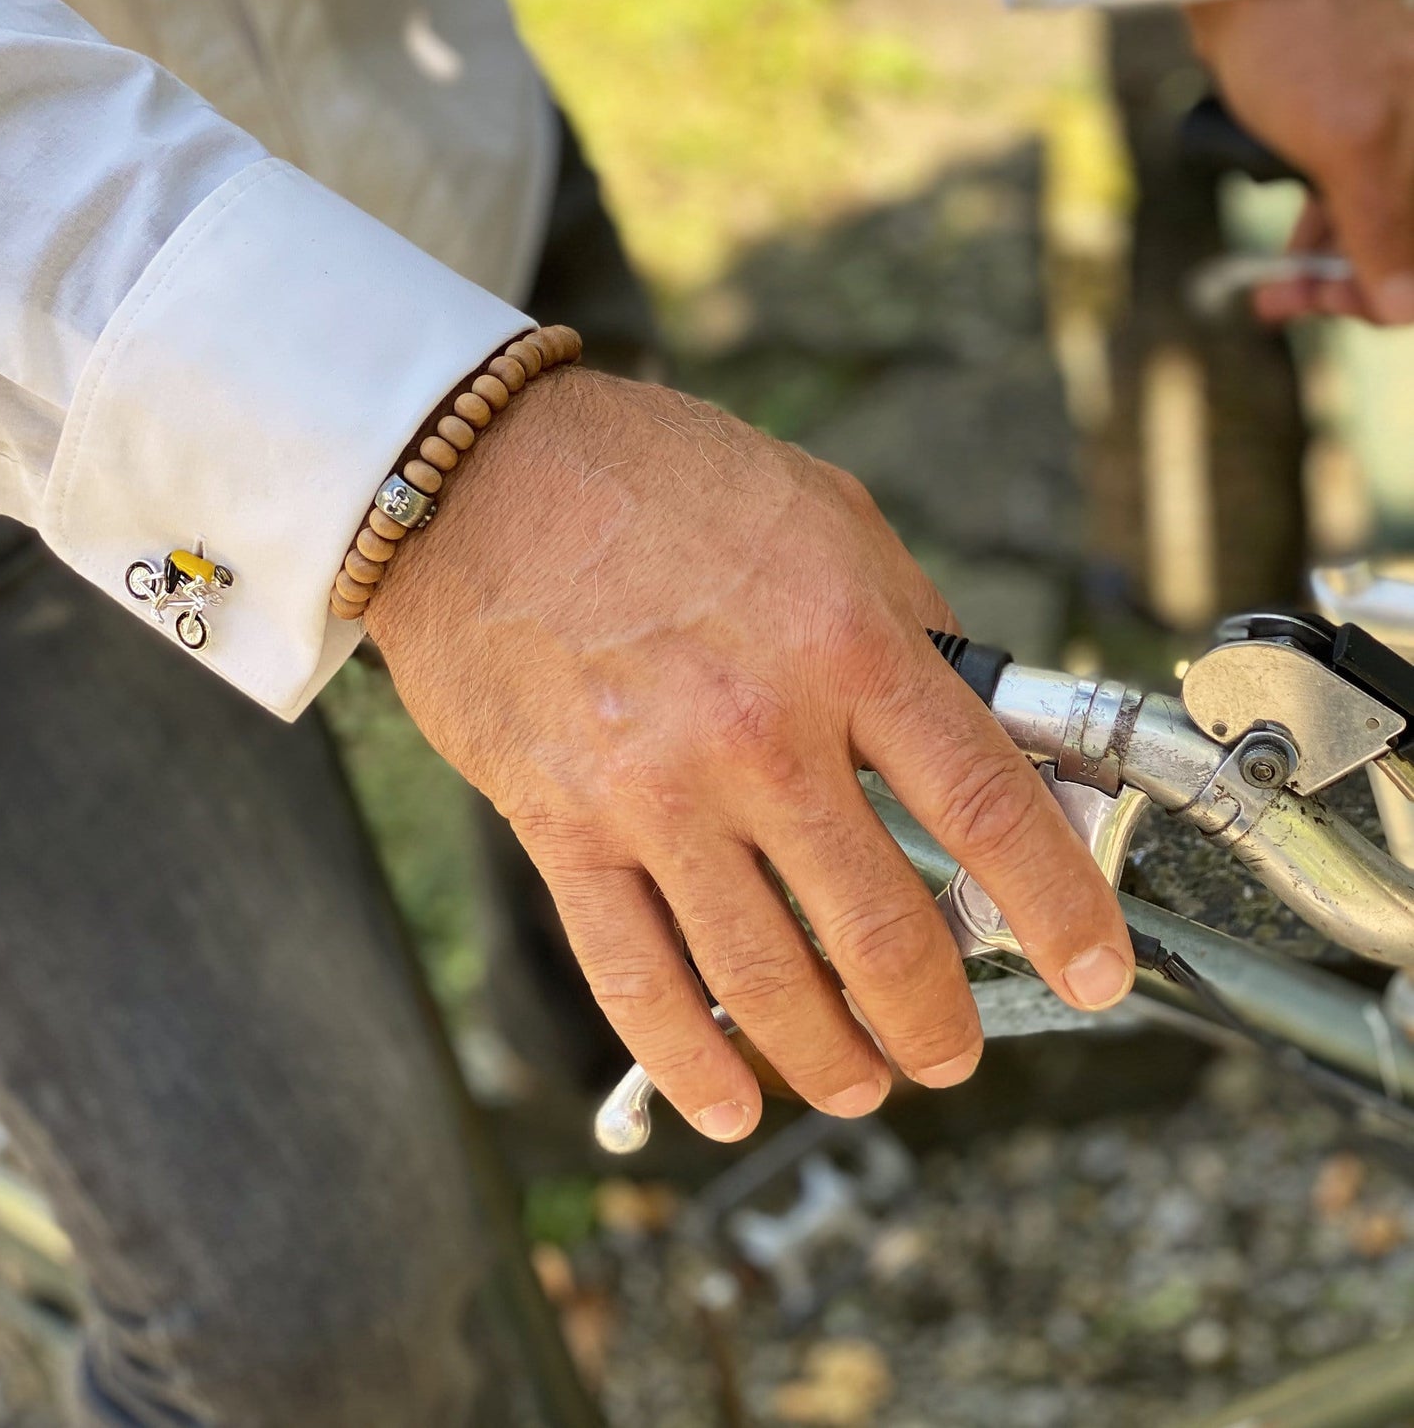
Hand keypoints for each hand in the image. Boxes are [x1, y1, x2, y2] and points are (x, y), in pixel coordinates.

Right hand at [367, 369, 1132, 1140]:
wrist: (482, 475)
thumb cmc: (663, 483)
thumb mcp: (829, 519)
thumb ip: (915, 632)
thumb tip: (987, 736)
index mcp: (847, 644)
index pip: (988, 809)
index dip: (1059, 908)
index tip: (1094, 969)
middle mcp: (759, 733)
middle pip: (881, 930)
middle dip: (935, 1020)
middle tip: (954, 1052)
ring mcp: (655, 791)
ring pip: (765, 979)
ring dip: (830, 1059)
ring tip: (863, 1084)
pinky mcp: (562, 828)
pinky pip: (634, 977)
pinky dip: (690, 1061)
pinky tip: (731, 1102)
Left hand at [1186, 0, 1413, 323]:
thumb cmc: (1305, 47)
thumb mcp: (1348, 142)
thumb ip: (1382, 223)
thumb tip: (1402, 307)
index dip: (1404, 290)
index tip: (1351, 306)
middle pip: (1411, 248)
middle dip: (1354, 284)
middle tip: (1291, 301)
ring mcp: (1396, 143)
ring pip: (1374, 236)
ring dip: (1325, 274)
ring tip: (1273, 296)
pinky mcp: (1354, 144)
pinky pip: (1347, 212)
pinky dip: (1314, 244)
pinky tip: (1280, 271)